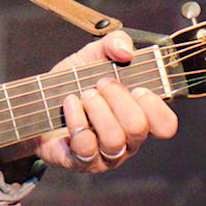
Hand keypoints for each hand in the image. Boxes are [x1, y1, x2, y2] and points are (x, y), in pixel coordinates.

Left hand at [30, 31, 177, 172]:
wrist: (38, 103)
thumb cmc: (75, 82)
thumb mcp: (94, 55)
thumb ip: (114, 43)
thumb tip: (126, 51)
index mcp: (141, 117)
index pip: (166, 125)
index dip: (154, 105)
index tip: (135, 87)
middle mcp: (128, 141)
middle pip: (138, 127)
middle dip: (117, 98)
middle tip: (100, 84)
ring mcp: (106, 156)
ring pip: (114, 140)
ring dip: (96, 110)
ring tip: (83, 95)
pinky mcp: (82, 163)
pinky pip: (86, 147)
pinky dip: (76, 120)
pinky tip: (69, 106)